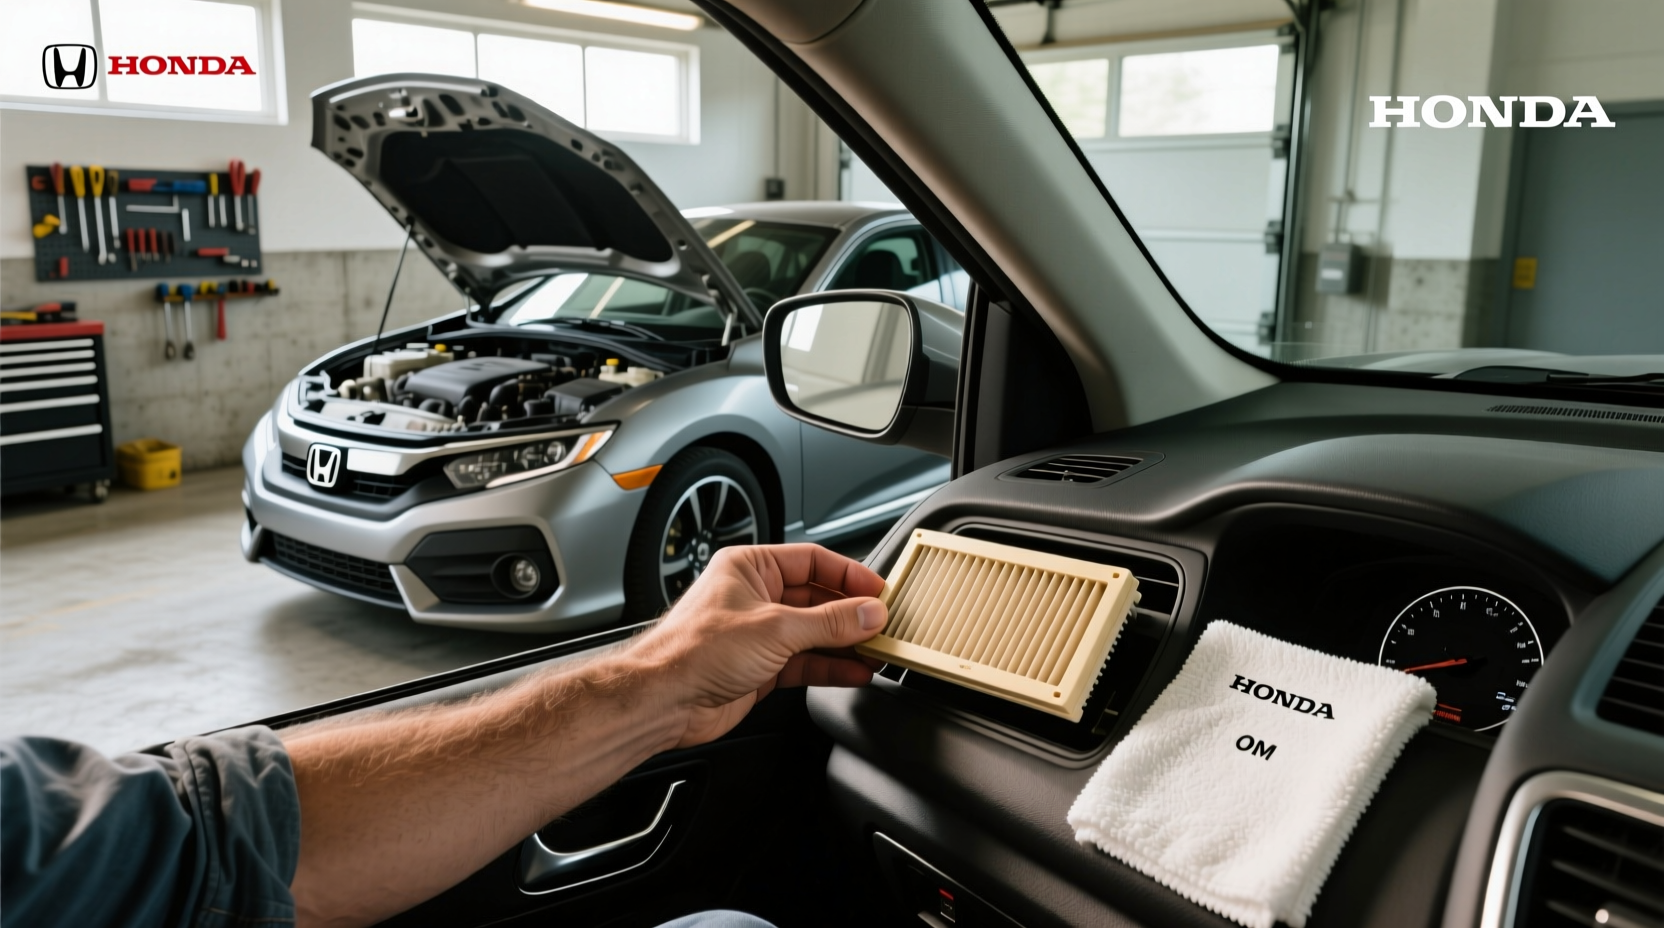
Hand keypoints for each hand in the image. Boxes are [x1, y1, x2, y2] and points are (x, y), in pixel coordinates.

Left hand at [630, 544, 887, 747]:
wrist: (664, 700)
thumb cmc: (693, 651)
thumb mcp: (775, 628)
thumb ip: (829, 622)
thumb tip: (868, 612)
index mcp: (750, 567)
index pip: (812, 560)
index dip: (849, 574)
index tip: (879, 590)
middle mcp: (754, 596)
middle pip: (817, 598)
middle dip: (851, 612)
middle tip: (884, 622)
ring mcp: (758, 633)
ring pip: (814, 632)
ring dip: (846, 642)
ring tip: (878, 647)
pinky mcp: (760, 667)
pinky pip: (806, 661)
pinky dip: (831, 666)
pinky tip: (856, 670)